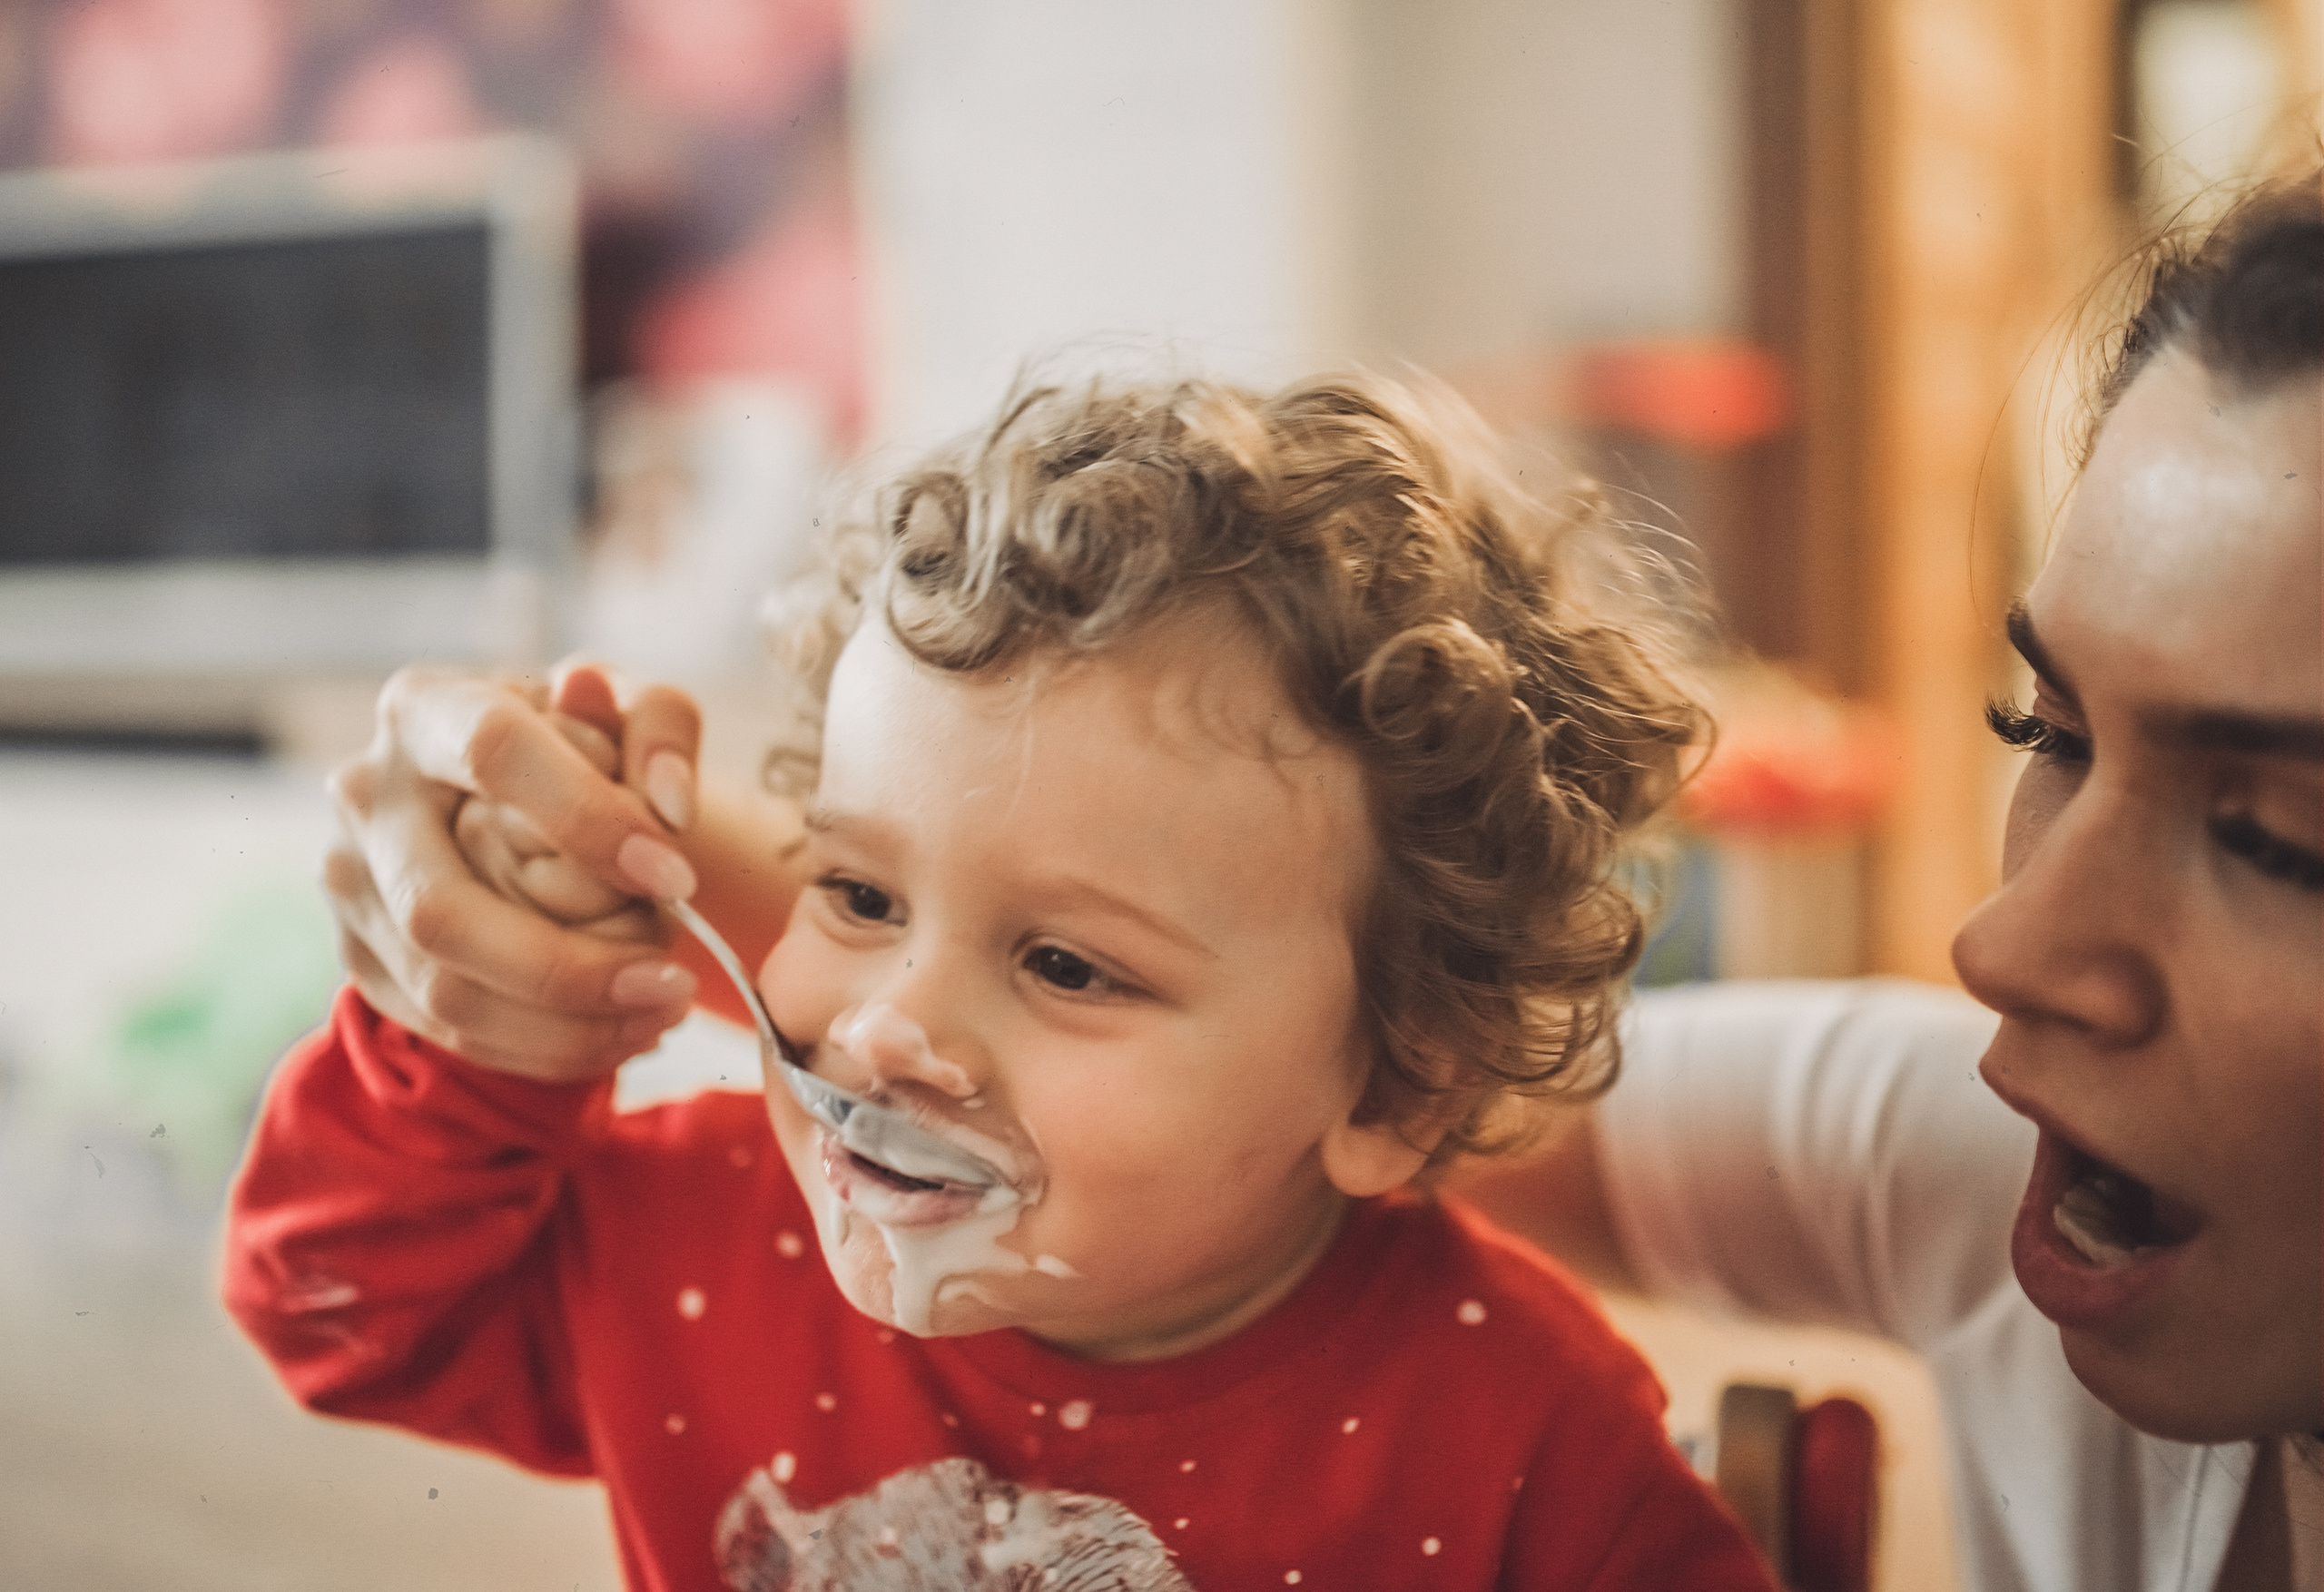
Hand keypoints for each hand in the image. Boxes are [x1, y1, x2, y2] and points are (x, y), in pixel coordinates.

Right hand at [324, 661, 706, 1082]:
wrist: (521, 798)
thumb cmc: (584, 745)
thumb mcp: (632, 710)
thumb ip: (662, 729)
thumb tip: (668, 807)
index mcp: (425, 707)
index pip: (493, 754)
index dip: (586, 820)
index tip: (675, 878)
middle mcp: (365, 795)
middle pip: (440, 910)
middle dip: (568, 967)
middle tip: (672, 983)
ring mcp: (350, 884)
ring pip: (442, 990)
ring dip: (565, 1026)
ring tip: (662, 1013)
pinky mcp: (359, 956)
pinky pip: (446, 1030)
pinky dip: (543, 1048)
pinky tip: (621, 1032)